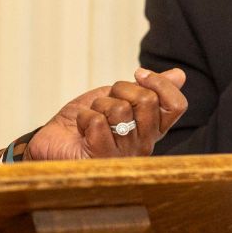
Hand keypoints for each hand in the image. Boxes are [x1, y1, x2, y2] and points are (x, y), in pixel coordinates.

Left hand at [23, 67, 187, 160]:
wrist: (51, 142)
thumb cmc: (83, 123)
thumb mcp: (117, 98)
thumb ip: (147, 89)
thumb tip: (180, 75)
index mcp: (150, 129)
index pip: (176, 106)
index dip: (160, 83)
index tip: (139, 74)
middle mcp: (143, 144)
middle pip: (148, 101)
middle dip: (120, 89)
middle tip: (105, 101)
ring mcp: (124, 155)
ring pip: (120, 109)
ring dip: (98, 105)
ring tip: (90, 120)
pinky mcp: (101, 158)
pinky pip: (98, 122)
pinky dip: (83, 117)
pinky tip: (80, 130)